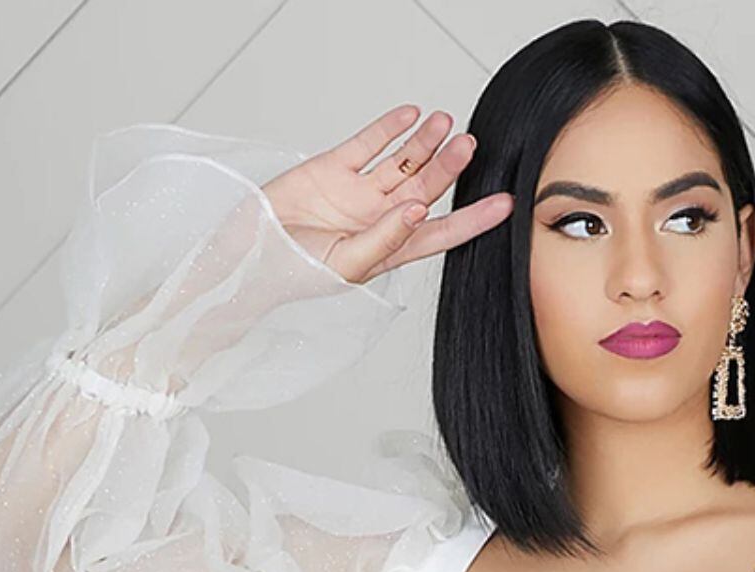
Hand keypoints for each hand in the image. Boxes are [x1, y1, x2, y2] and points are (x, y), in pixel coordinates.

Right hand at [262, 103, 512, 283]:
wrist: (248, 255)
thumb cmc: (295, 273)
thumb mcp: (347, 264)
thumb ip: (385, 238)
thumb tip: (418, 210)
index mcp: (390, 249)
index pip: (442, 233)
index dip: (474, 219)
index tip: (505, 205)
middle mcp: (380, 219)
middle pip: (425, 189)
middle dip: (449, 168)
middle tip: (469, 145)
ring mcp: (358, 193)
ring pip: (401, 163)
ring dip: (424, 143)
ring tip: (445, 122)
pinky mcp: (332, 169)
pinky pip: (366, 144)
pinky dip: (388, 128)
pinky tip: (410, 115)